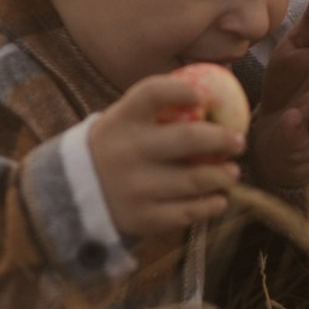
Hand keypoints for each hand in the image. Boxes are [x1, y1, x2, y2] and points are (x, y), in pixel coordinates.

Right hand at [89, 75, 245, 238]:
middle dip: (222, 139)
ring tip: (234, 172)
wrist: (69, 196)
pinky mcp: (140, 218)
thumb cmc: (116, 147)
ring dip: (223, 175)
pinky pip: (185, 213)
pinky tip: (220, 199)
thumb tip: (216, 90)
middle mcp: (127, 151)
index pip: (153, 92)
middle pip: (187, 139)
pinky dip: (209, 206)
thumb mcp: (124, 121)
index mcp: (122, 119)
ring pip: (193, 179)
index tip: (203, 95)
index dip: (182, 89)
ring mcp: (134, 187)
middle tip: (239, 141)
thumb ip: (159, 107)